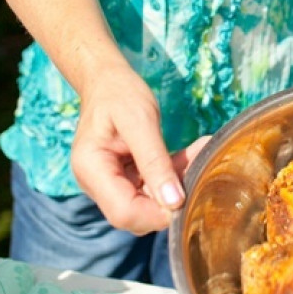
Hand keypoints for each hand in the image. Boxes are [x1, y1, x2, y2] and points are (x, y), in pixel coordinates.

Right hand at [71, 64, 209, 233]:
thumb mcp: (140, 121)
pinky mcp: (124, 177)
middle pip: (136, 213)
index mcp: (92, 170)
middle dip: (170, 197)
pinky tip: (193, 153)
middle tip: (200, 168)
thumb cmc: (119, 93)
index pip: (123, 212)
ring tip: (200, 152)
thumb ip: (155, 161)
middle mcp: (96, 183)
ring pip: (148, 201)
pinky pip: (152, 186)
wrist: (107, 80)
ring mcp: (110, 182)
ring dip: (177, 183)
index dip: (157, 212)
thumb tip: (174, 202)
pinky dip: (173, 173)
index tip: (187, 195)